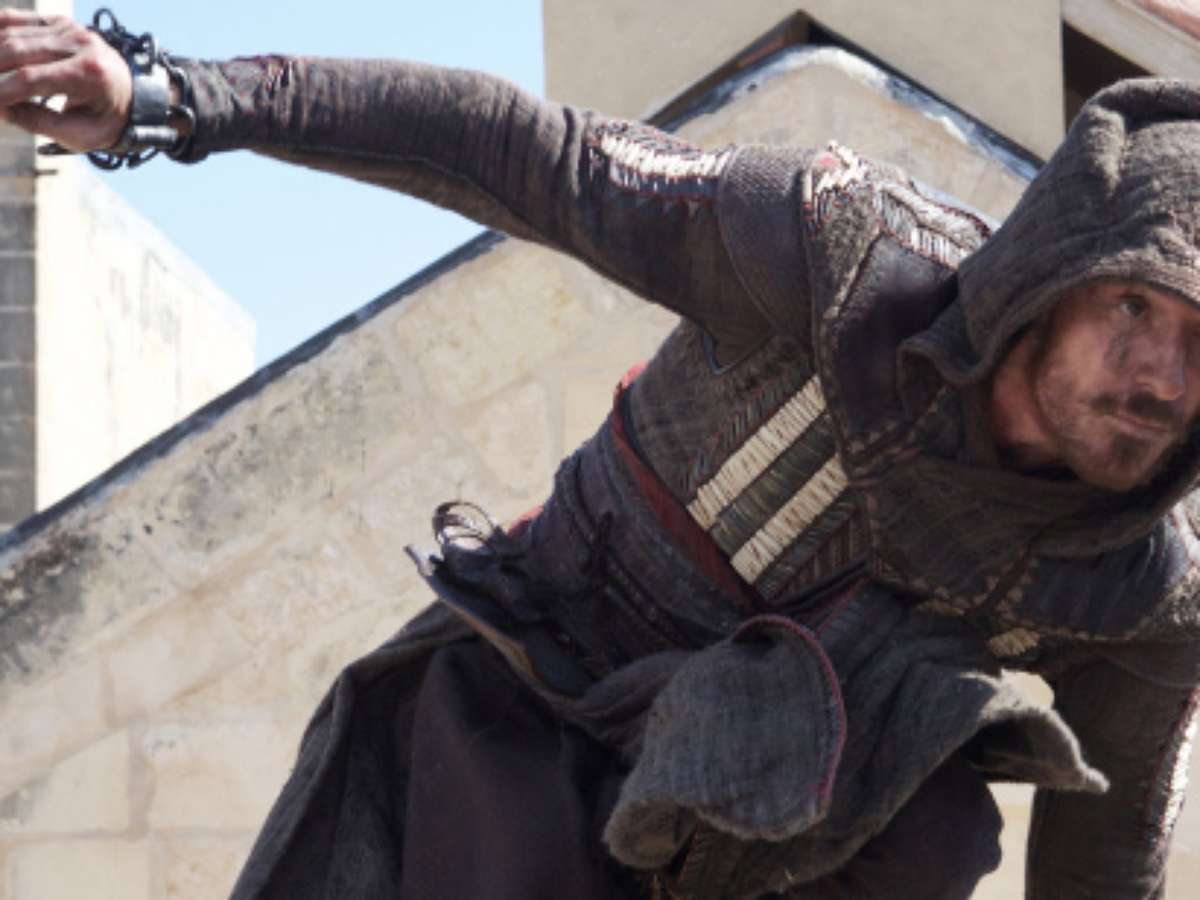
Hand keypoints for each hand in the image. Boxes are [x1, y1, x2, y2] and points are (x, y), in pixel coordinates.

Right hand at [0, 9, 130, 151]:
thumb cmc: (105, 120)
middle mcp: (81, 44)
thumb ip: (40, 123)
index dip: (1, 91)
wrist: (134, 96)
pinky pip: (16, 20)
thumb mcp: (81, 135)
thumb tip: (0, 110)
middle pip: (17, 50)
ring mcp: (69, 29)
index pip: (32, 78)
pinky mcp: (59, 23)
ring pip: (12, 34)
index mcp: (91, 74)